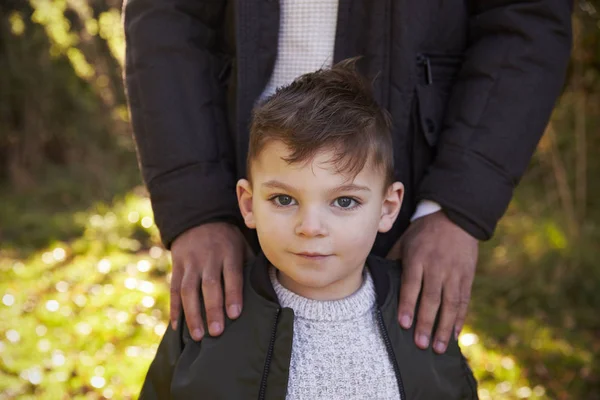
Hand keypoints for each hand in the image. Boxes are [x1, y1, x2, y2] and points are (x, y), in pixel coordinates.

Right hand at [170, 222, 253, 340]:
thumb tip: (267, 288)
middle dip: (212, 309)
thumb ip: (251, 264)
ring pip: (189, 289)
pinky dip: (175, 308)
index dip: (233, 294)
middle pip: (209, 285)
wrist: (198, 218)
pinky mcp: (177, 266)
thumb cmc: (228, 238)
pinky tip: (178, 327)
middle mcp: (208, 257)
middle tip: (216, 332)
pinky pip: (174, 288)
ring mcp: (190, 262)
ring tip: (198, 336)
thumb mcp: (242, 244)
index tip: (234, 315)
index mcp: (228, 252)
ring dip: (192, 314)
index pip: (231, 274)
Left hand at [387, 211, 477, 353]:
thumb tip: (377, 280)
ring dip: (444, 327)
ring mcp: (454, 273)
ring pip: (450, 304)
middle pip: (432, 298)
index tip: (404, 324)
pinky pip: (464, 301)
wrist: (455, 217)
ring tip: (438, 347)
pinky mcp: (467, 276)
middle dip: (426, 323)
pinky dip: (459, 319)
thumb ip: (393, 261)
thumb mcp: (405, 241)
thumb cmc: (423, 232)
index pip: (412, 285)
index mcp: (418, 258)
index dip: (408, 305)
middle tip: (420, 344)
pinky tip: (453, 334)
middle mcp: (437, 267)